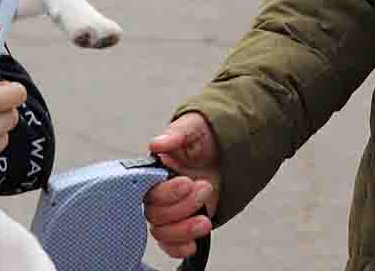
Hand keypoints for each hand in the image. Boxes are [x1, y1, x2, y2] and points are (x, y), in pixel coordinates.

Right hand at [145, 112, 220, 259]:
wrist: (226, 150)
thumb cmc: (205, 136)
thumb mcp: (194, 127)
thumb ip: (177, 134)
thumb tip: (157, 143)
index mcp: (155, 170)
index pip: (148, 190)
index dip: (167, 192)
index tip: (188, 182)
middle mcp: (159, 192)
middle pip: (155, 214)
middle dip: (182, 206)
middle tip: (205, 187)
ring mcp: (171, 209)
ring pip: (162, 231)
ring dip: (183, 229)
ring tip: (204, 220)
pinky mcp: (183, 222)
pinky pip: (171, 243)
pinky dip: (178, 247)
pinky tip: (192, 245)